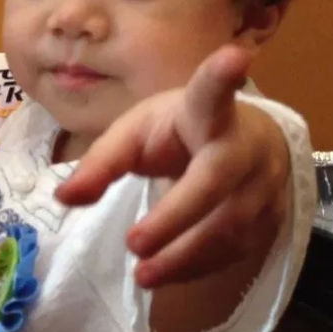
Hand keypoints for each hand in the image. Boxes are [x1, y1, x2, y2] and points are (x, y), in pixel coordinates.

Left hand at [55, 44, 289, 288]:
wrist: (246, 146)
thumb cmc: (180, 134)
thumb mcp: (137, 134)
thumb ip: (102, 163)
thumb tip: (62, 198)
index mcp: (205, 112)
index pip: (212, 93)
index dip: (221, 78)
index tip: (234, 55)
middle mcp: (242, 143)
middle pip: (215, 180)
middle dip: (175, 215)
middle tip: (135, 242)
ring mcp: (264, 181)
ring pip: (229, 224)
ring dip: (183, 254)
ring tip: (143, 275)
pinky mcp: (270, 217)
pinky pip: (235, 249)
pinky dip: (198, 266)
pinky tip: (166, 275)